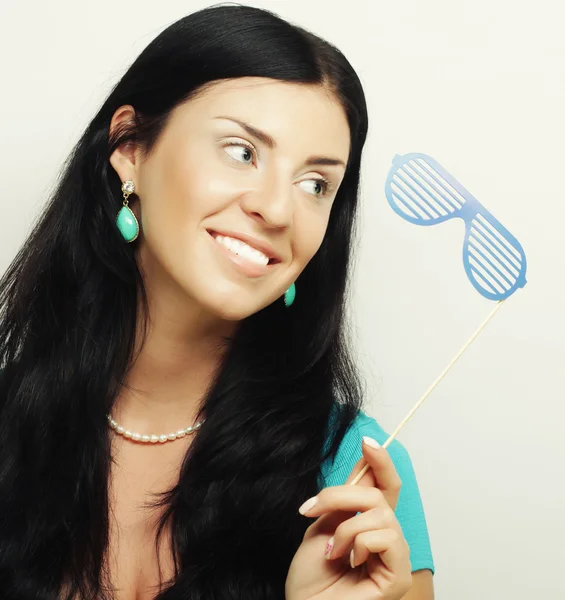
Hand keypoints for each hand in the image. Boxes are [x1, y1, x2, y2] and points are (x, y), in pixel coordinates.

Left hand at [285, 437, 411, 599]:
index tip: (367, 441)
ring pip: (381, 514)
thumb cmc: (311, 576)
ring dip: (347, 528)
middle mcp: (386, 537)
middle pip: (378, 493)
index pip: (384, 485)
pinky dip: (361, 544)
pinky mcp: (399, 575)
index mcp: (368, 524)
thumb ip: (347, 499)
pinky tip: (349, 562)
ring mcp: (395, 556)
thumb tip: (365, 464)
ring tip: (334, 552)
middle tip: (310, 510)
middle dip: (340, 495)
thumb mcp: (324, 524)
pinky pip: (388, 537)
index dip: (380, 461)